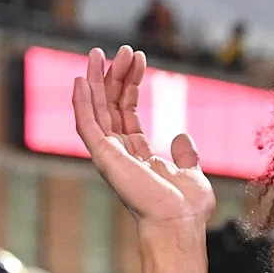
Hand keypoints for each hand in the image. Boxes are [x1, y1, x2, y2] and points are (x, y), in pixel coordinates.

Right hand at [73, 46, 214, 235]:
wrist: (180, 222)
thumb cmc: (187, 208)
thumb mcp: (192, 174)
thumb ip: (186, 155)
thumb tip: (182, 137)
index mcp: (137, 157)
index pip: (127, 113)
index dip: (130, 85)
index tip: (139, 60)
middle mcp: (119, 154)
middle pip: (110, 106)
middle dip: (115, 76)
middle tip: (123, 50)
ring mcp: (110, 156)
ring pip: (96, 110)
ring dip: (96, 81)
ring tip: (99, 53)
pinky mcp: (104, 157)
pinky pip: (87, 125)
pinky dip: (81, 102)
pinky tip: (81, 79)